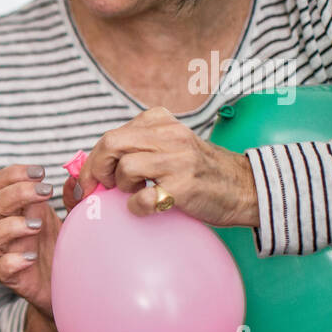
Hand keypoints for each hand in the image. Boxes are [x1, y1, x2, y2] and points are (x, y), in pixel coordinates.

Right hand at [0, 164, 62, 320]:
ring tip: (38, 226)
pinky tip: (30, 259)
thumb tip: (75, 179)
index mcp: (25, 210)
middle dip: (17, 192)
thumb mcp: (77, 220)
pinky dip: (10, 262)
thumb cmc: (71, 249)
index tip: (39, 173)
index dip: (12, 174)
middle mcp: (14, 229)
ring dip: (10, 226)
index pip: (0, 184)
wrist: (76, 290)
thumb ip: (75, 200)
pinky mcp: (15, 278)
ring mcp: (11, 253)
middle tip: (46, 193)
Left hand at [72, 107, 259, 225]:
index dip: (91, 161)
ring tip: (134, 193)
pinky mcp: (184, 185)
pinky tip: (147, 208)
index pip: (111, 135)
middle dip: (96, 169)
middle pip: (111, 143)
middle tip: (100, 187)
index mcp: (161, 123)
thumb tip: (92, 168)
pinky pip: (143, 197)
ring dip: (121, 186)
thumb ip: (137, 148)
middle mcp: (170, 135)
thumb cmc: (200, 172)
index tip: (85, 182)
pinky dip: (137, 207)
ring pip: (125, 166)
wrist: (246, 187)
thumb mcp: (169, 148)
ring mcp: (178, 159)